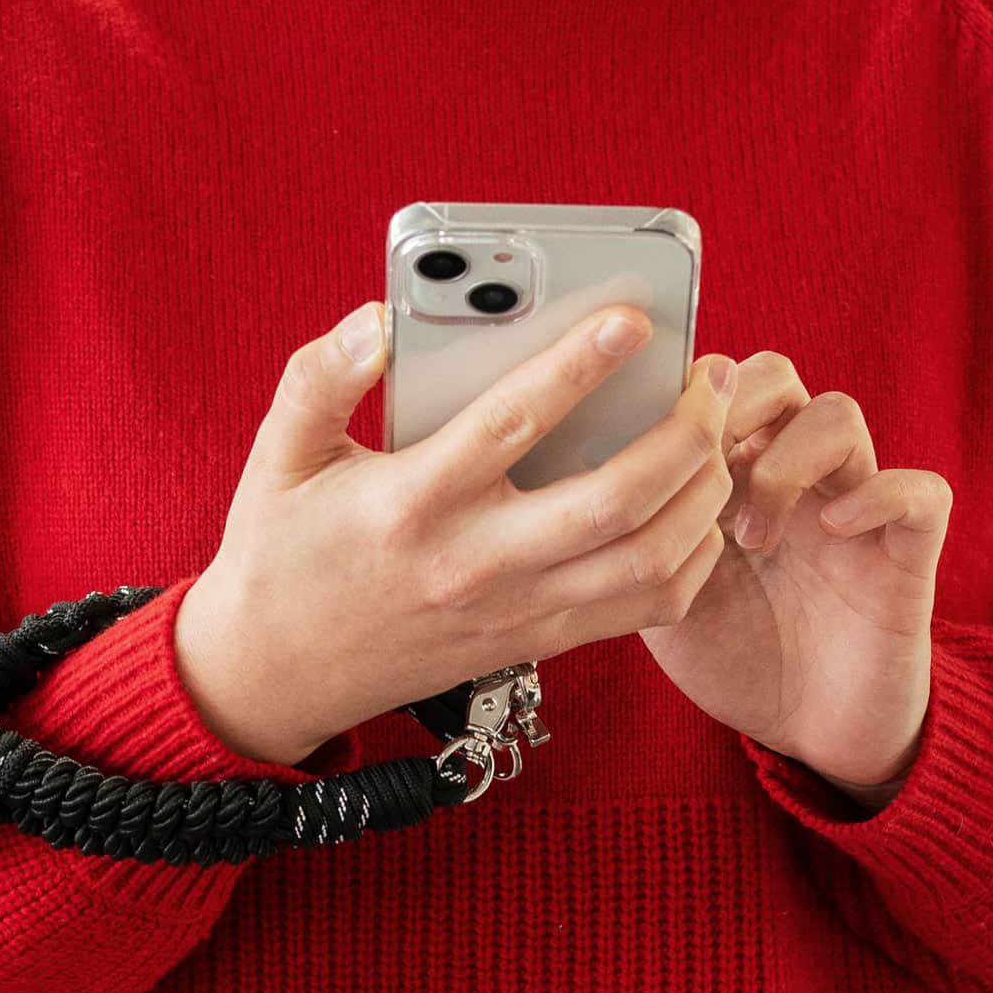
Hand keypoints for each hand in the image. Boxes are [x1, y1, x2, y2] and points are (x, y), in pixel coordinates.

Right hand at [175, 299, 737, 765]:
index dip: (581, 365)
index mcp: (413, 502)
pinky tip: (696, 512)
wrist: (276, 674)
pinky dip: (690, 561)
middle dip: (685, 435)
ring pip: (647, 562)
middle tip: (709, 379)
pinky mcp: (535, 642)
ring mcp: (515, 611)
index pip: (513, 423)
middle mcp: (475, 562)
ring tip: (716, 439)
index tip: (635, 318)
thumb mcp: (278, 456)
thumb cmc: (279, 553)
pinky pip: (641, 610)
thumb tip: (377, 321)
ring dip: (703, 497)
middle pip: (614, 501)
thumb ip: (319, 379)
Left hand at [637, 351, 952, 799]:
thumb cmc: (733, 657)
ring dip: (787, 461)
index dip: (681, 398)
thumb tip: (582, 484)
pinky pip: (920, 492)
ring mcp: (852, 507)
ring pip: (839, 415)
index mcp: (731, 478)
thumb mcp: (661, 595)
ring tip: (750, 535)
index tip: (649, 449)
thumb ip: (637, 536)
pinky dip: (877, 496)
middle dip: (731, 408)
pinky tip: (832, 531)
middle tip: (701, 472)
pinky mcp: (906, 551)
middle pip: (774, 378)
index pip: (713, 386)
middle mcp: (793, 479)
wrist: (808, 732)